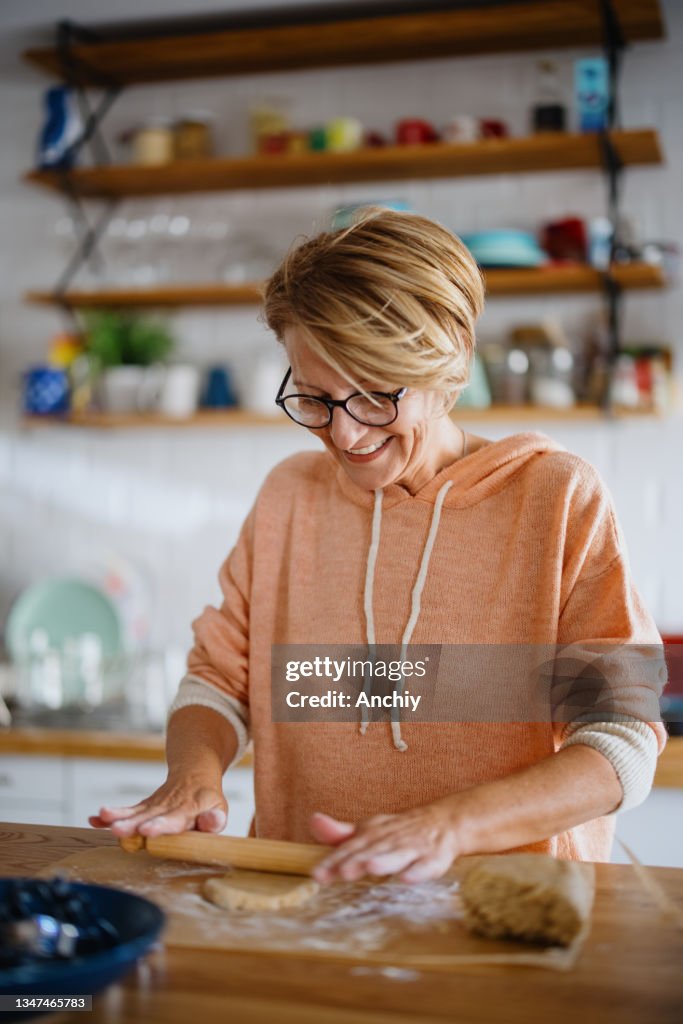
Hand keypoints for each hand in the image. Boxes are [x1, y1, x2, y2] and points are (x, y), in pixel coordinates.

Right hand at [88, 773, 227, 837]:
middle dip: (133, 824)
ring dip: (118, 816)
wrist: (194, 773)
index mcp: (189, 808)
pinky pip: (127, 811)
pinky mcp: (144, 807)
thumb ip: (215, 819)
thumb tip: (211, 822)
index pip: (175, 818)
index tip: (147, 830)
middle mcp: (168, 806)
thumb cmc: (207, 800)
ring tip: (103, 818)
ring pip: (135, 812)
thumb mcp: (219, 808)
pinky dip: (111, 815)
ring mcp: (154, 805)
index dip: (162, 825)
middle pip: (150, 816)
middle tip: (119, 830)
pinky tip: (95, 819)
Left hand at [309, 800, 463, 884]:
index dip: (334, 860)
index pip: (350, 847)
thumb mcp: (368, 831)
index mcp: (373, 833)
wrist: (443, 822)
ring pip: (398, 855)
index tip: (317, 875)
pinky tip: (408, 878)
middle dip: (358, 860)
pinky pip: (427, 865)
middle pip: (372, 851)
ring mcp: (413, 848)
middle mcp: (391, 839)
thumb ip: (340, 834)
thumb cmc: (397, 832)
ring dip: (385, 861)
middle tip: (343, 871)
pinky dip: (419, 871)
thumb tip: (313, 821)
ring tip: (372, 867)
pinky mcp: (435, 858)